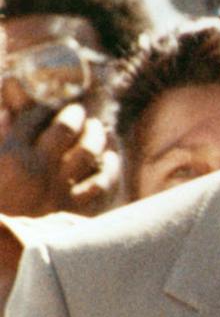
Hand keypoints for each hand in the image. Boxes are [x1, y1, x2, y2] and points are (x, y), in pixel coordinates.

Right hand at [0, 104, 120, 217]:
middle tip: (77, 112)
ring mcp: (56, 191)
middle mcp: (35, 171)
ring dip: (96, 135)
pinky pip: (101, 182)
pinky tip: (110, 156)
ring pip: (88, 151)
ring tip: (97, 128)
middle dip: (74, 115)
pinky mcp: (73, 210)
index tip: (50, 106)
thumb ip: (0, 140)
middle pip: (66, 128)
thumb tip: (9, 114)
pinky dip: (110, 166)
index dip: (44, 107)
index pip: (33, 117)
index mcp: (9, 157)